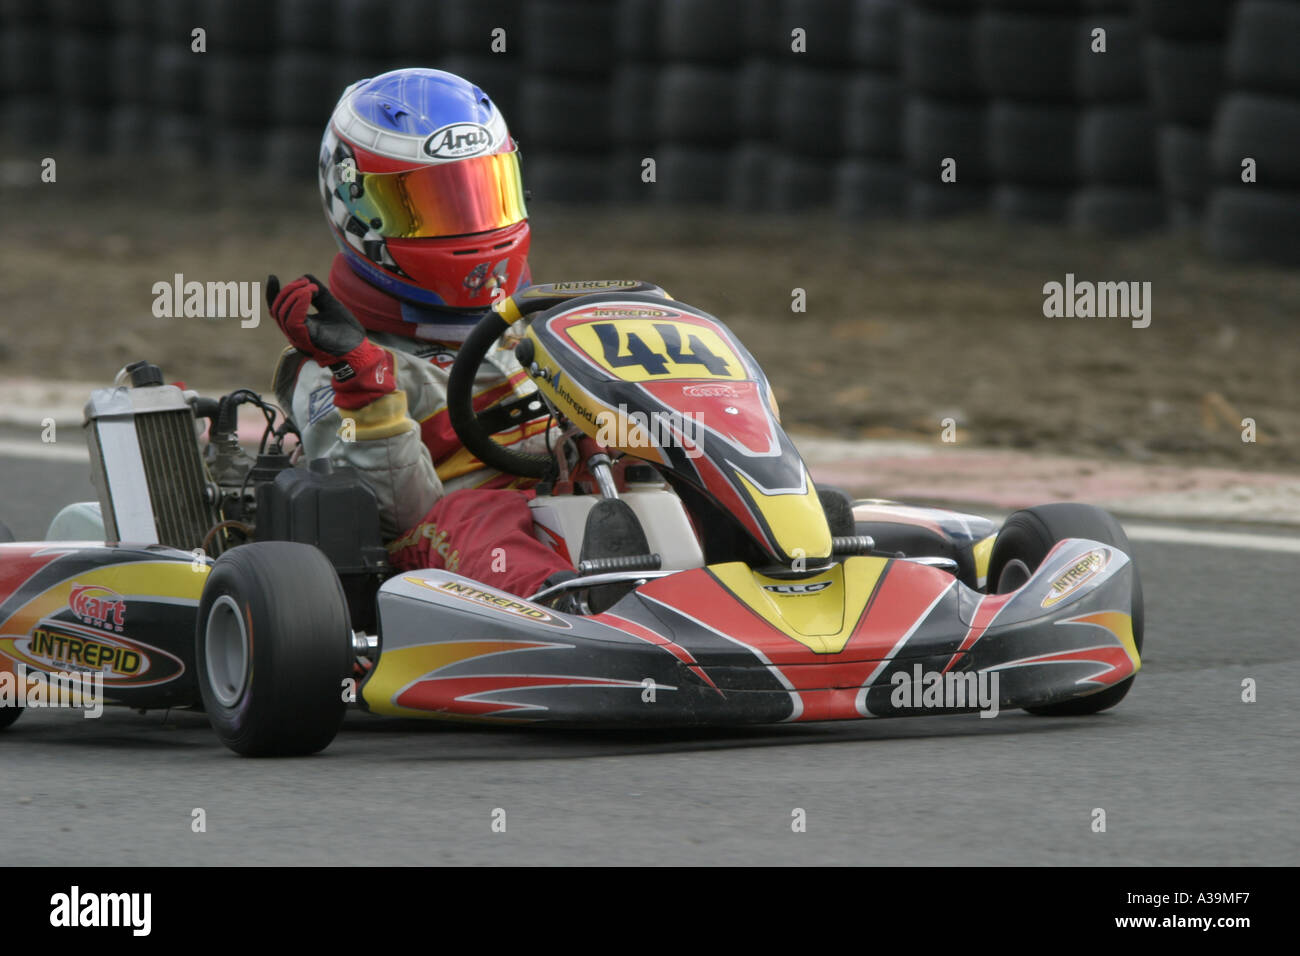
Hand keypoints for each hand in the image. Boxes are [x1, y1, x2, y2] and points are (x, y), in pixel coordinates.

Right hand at [267, 273, 394, 409]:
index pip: (277, 309)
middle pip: (277, 310)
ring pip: (282, 314)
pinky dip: (297, 304)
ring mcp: (298, 337)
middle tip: (305, 282)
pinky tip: (308, 293)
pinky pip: (293, 321)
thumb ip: (317, 291)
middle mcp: (294, 332)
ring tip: (310, 287)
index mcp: (297, 324)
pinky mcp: (306, 340)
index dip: (272, 293)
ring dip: (294, 295)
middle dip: (287, 291)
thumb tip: (304, 277)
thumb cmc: (346, 330)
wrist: (358, 349)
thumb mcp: (330, 304)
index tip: (272, 277)